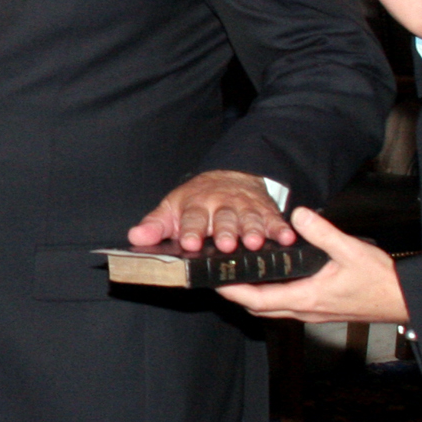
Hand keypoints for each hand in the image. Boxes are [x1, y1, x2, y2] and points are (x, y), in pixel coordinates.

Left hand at [128, 169, 292, 253]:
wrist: (229, 177)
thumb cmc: (196, 201)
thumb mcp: (172, 209)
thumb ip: (155, 225)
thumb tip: (134, 236)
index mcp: (195, 206)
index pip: (192, 219)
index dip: (191, 231)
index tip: (190, 243)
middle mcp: (221, 205)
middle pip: (224, 219)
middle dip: (226, 231)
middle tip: (226, 245)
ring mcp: (245, 208)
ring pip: (249, 220)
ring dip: (254, 230)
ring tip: (255, 243)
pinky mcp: (265, 211)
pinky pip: (274, 220)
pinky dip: (281, 229)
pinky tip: (287, 238)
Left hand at [218, 206, 408, 324]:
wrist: (404, 299)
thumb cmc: (380, 280)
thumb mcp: (350, 249)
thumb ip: (322, 232)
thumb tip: (297, 215)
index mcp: (306, 298)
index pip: (258, 299)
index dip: (233, 291)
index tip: (215, 281)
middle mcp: (305, 310)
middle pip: (259, 307)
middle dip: (236, 294)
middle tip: (219, 276)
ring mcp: (312, 313)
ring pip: (273, 309)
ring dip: (253, 295)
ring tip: (238, 275)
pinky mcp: (321, 309)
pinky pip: (287, 306)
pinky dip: (272, 295)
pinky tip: (273, 279)